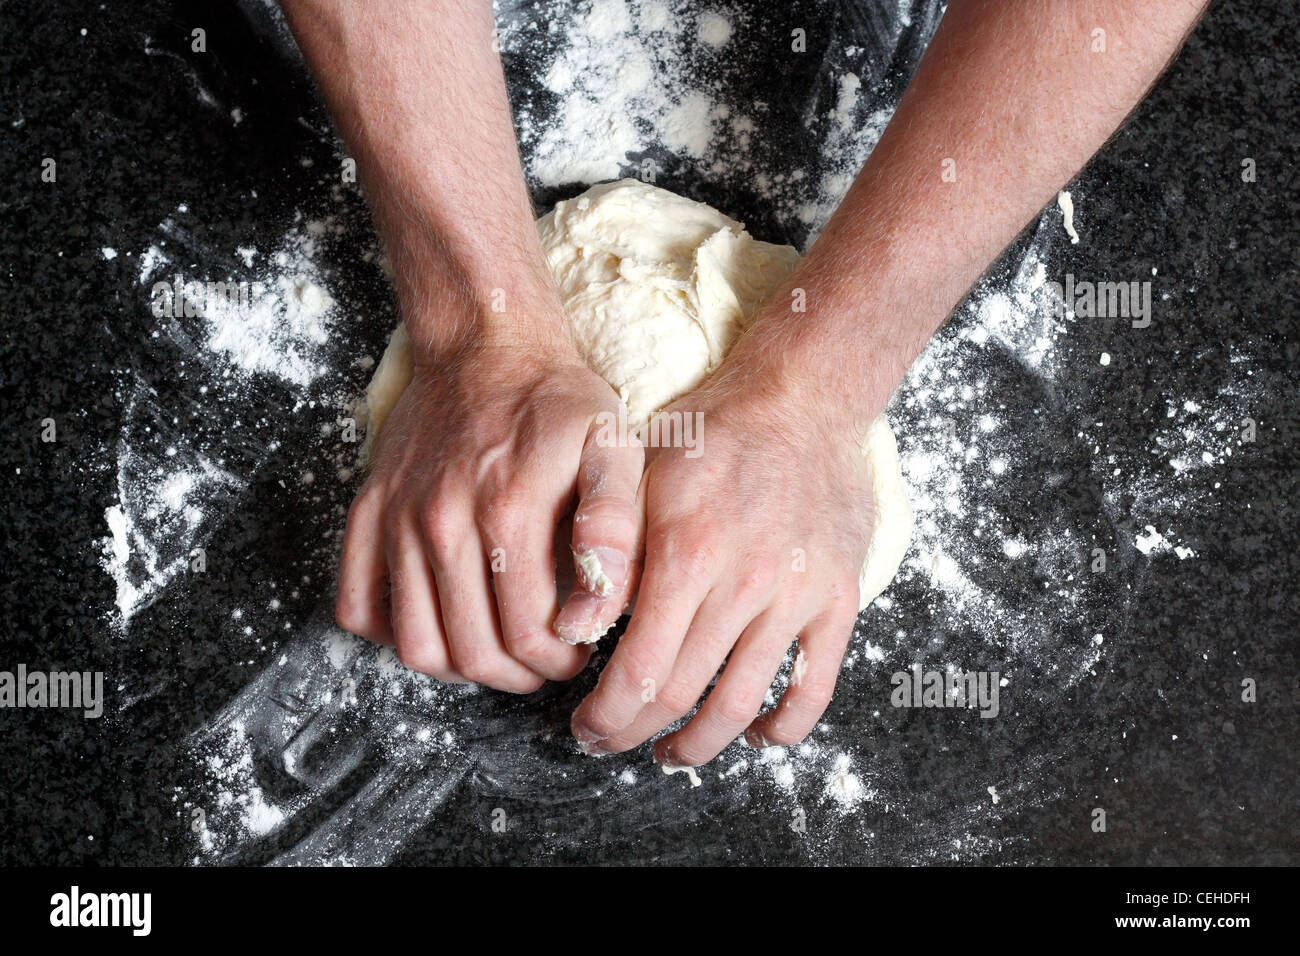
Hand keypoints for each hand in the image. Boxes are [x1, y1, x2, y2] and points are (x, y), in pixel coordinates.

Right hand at [336, 331, 643, 691]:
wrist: (486, 346)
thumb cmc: (557, 402)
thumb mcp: (612, 446)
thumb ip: (614, 528)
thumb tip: (596, 609)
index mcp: (508, 512)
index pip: (529, 635)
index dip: (560, 659)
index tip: (577, 648)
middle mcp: (442, 522)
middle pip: (473, 652)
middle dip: (518, 675)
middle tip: (544, 660)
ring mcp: (397, 519)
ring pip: (416, 646)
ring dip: (461, 669)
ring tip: (496, 650)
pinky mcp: (367, 514)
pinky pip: (358, 608)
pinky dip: (393, 635)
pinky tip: (439, 619)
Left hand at [569, 369, 873, 763]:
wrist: (801, 398)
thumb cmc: (709, 432)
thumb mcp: (636, 475)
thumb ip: (609, 555)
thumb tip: (574, 633)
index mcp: (686, 553)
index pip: (639, 672)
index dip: (606, 717)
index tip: (586, 728)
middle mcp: (744, 584)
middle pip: (682, 696)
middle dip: (634, 733)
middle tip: (610, 742)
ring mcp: (797, 595)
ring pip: (743, 704)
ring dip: (700, 745)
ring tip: (671, 753)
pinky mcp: (838, 598)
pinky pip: (814, 686)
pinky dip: (782, 726)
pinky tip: (753, 734)